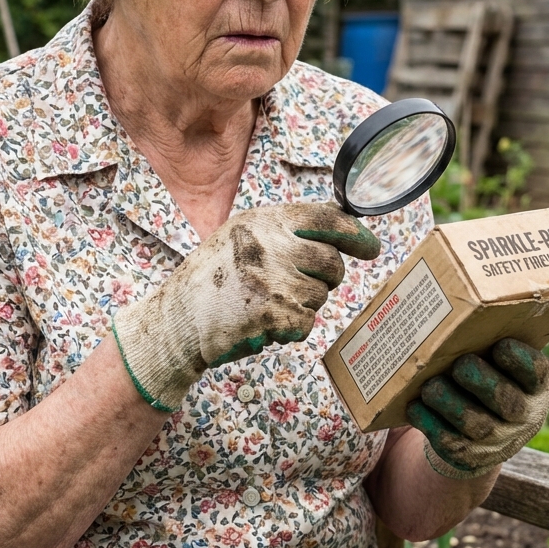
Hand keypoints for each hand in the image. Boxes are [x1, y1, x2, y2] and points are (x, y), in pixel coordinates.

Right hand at [113, 203, 380, 410]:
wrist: (178, 319)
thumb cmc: (215, 278)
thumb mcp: (244, 236)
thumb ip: (286, 230)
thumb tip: (341, 230)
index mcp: (265, 221)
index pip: (326, 219)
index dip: (355, 234)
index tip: (371, 247)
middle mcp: (271, 245)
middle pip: (331, 263)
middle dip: (325, 279)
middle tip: (298, 286)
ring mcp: (272, 279)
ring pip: (320, 296)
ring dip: (302, 304)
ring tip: (266, 302)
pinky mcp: (272, 313)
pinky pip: (306, 323)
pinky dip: (291, 329)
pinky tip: (265, 322)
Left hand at [406, 338, 548, 478]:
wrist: (484, 435)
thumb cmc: (489, 380)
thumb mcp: (503, 365)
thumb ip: (490, 340)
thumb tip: (458, 296)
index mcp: (537, 387)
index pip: (537, 373)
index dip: (520, 361)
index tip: (500, 345)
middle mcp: (524, 417)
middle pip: (507, 402)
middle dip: (482, 382)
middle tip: (461, 364)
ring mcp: (498, 441)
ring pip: (477, 425)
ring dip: (451, 404)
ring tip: (430, 386)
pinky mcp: (470, 456)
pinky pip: (450, 443)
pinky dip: (431, 424)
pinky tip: (415, 407)